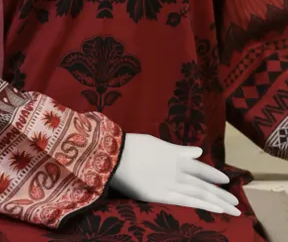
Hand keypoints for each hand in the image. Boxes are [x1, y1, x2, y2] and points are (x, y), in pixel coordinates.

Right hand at [110, 134, 240, 215]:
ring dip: (217, 201)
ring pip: (199, 194)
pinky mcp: (161, 195)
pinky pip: (187, 201)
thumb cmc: (133, 146)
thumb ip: (178, 150)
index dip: (213, 174)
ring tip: (232, 208)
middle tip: (236, 202)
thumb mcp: (157, 144)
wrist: (116, 155)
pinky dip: (202, 204)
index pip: (200, 167)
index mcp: (175, 156)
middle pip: (203, 184)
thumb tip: (197, 152)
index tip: (226, 180)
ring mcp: (171, 184)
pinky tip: (214, 208)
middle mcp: (178, 170)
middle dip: (220, 193)